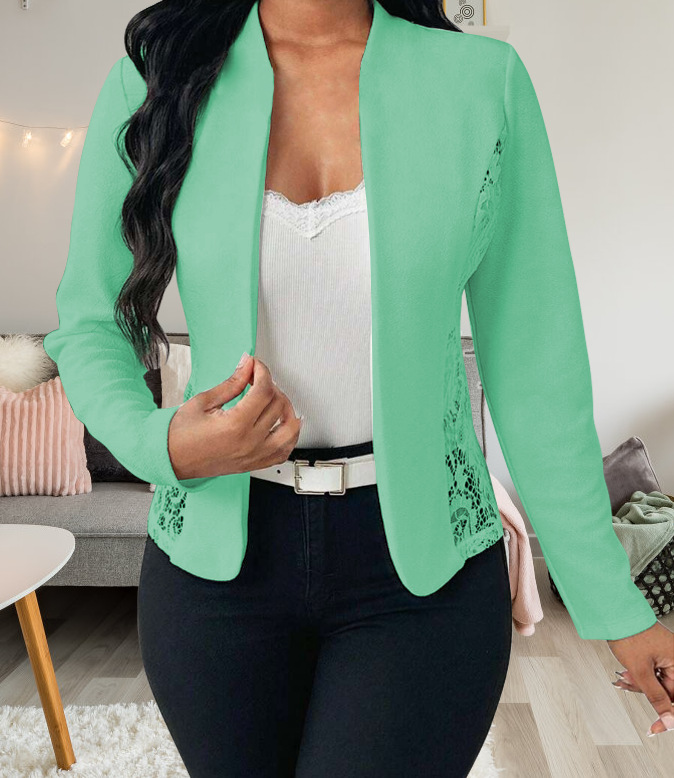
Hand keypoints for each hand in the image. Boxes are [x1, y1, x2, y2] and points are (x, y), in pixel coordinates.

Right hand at [167, 352, 301, 479]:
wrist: (171, 460)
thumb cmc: (180, 435)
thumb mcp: (204, 401)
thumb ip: (232, 383)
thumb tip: (247, 366)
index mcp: (236, 425)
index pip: (264, 391)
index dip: (262, 372)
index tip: (255, 366)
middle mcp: (249, 442)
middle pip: (278, 405)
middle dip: (271, 385)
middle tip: (257, 379)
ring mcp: (254, 455)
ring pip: (290, 429)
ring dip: (287, 410)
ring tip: (275, 400)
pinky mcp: (254, 464)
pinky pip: (284, 452)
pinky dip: (289, 436)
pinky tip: (283, 424)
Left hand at [608, 620, 673, 736]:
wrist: (613, 613)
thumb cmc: (628, 633)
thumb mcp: (641, 670)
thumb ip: (656, 697)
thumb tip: (668, 719)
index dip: (667, 714)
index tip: (656, 728)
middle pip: (666, 691)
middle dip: (645, 691)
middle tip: (629, 682)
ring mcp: (665, 655)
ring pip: (656, 683)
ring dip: (639, 683)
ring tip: (625, 674)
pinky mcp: (655, 653)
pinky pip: (651, 673)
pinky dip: (638, 676)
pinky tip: (627, 671)